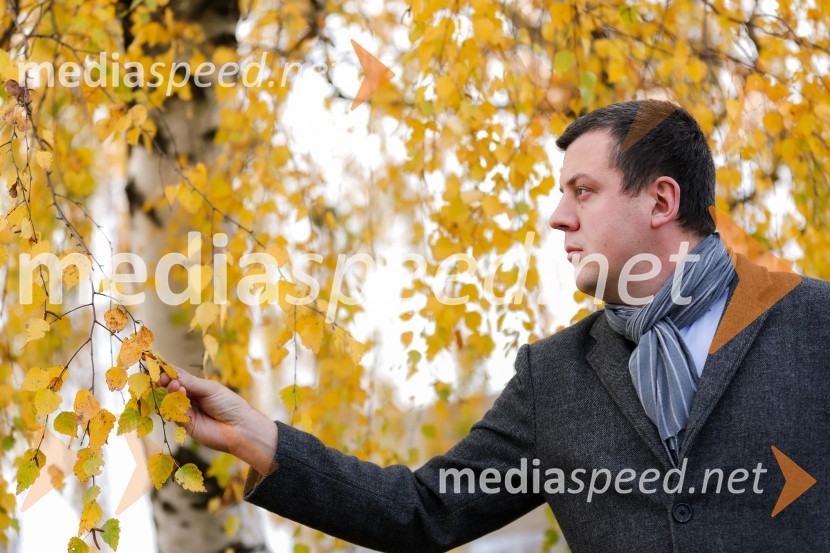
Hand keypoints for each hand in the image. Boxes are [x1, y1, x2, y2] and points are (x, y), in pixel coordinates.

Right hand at [159, 369, 277, 474]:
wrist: (239, 427)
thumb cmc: (229, 404)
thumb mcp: (211, 388)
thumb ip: (191, 382)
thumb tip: (172, 374)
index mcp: (196, 387)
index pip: (178, 377)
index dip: (169, 373)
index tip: (161, 368)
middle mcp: (189, 398)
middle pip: (170, 389)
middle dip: (165, 382)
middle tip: (163, 378)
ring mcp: (186, 412)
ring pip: (170, 401)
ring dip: (169, 392)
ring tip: (174, 385)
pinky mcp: (185, 425)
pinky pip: (174, 414)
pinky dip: (173, 405)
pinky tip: (179, 396)